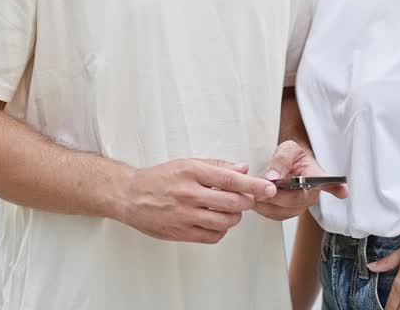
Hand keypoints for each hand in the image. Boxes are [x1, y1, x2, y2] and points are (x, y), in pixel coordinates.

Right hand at [116, 159, 276, 243]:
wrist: (130, 196)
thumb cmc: (160, 178)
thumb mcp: (187, 163)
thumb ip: (217, 166)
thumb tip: (243, 169)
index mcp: (192, 172)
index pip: (231, 179)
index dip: (254, 185)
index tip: (269, 188)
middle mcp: (189, 193)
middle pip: (232, 203)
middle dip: (246, 202)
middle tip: (246, 199)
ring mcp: (184, 215)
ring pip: (225, 222)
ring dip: (234, 217)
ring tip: (229, 211)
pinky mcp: (181, 232)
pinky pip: (213, 236)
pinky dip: (220, 230)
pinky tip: (215, 222)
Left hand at [255, 141, 348, 220]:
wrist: (287, 163)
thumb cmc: (292, 156)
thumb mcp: (288, 148)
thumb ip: (282, 159)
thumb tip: (273, 176)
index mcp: (316, 176)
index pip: (329, 183)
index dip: (336, 188)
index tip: (343, 191)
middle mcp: (310, 194)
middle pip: (296, 201)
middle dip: (276, 196)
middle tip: (259, 189)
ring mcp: (299, 205)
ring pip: (283, 212)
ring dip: (266, 204)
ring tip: (253, 193)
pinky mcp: (287, 212)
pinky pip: (274, 215)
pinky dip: (262, 208)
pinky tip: (254, 198)